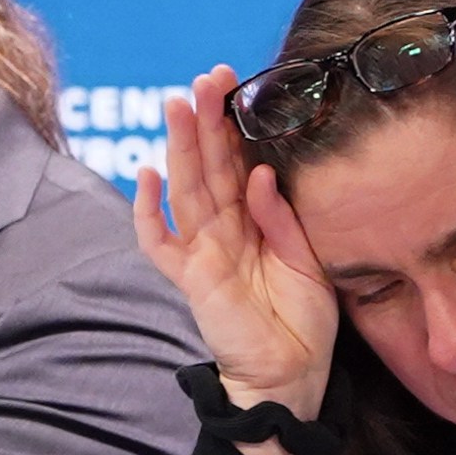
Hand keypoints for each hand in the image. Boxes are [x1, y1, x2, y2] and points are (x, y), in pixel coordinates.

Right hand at [132, 66, 338, 454]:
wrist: (293, 375)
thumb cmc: (304, 321)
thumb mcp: (310, 261)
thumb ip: (285, 218)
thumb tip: (264, 172)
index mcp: (256, 221)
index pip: (239, 163)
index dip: (233, 125)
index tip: (233, 84)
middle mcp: (226, 230)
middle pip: (209, 167)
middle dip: (206, 122)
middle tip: (205, 78)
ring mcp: (203, 252)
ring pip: (186, 191)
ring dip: (180, 148)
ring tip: (177, 105)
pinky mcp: (191, 279)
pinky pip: (160, 243)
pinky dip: (148, 212)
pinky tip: (145, 175)